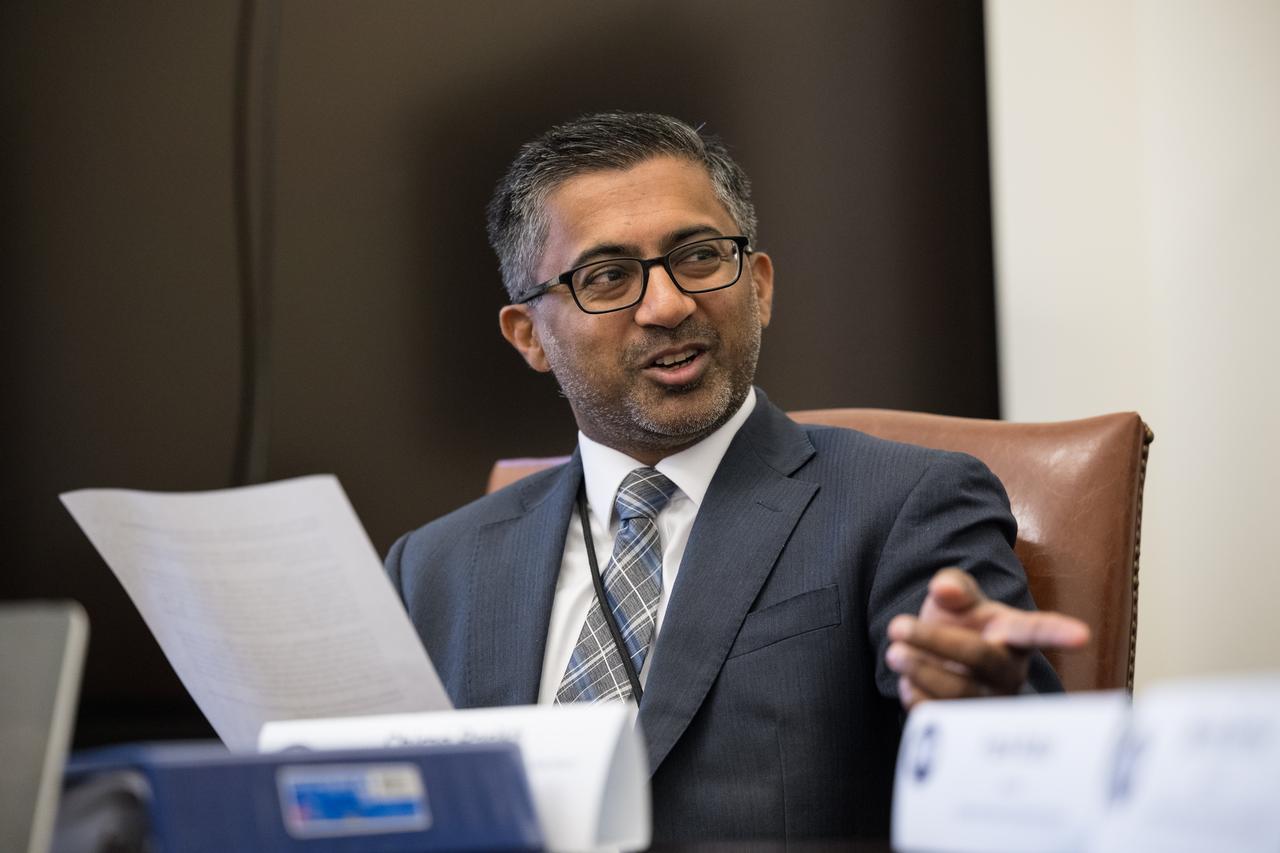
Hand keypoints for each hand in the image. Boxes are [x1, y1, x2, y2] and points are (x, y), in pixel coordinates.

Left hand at [885, 568, 1089, 709]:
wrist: (937, 658)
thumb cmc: (956, 622)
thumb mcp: (954, 595)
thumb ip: (952, 584)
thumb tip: (943, 588)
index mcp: (1013, 634)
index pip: (1037, 630)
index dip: (1059, 632)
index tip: (1082, 635)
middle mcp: (1009, 671)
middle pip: (980, 658)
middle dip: (934, 640)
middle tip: (896, 625)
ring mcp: (992, 702)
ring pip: (961, 693)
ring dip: (921, 671)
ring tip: (894, 652)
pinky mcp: (969, 728)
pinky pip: (943, 719)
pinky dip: (917, 698)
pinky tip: (907, 682)